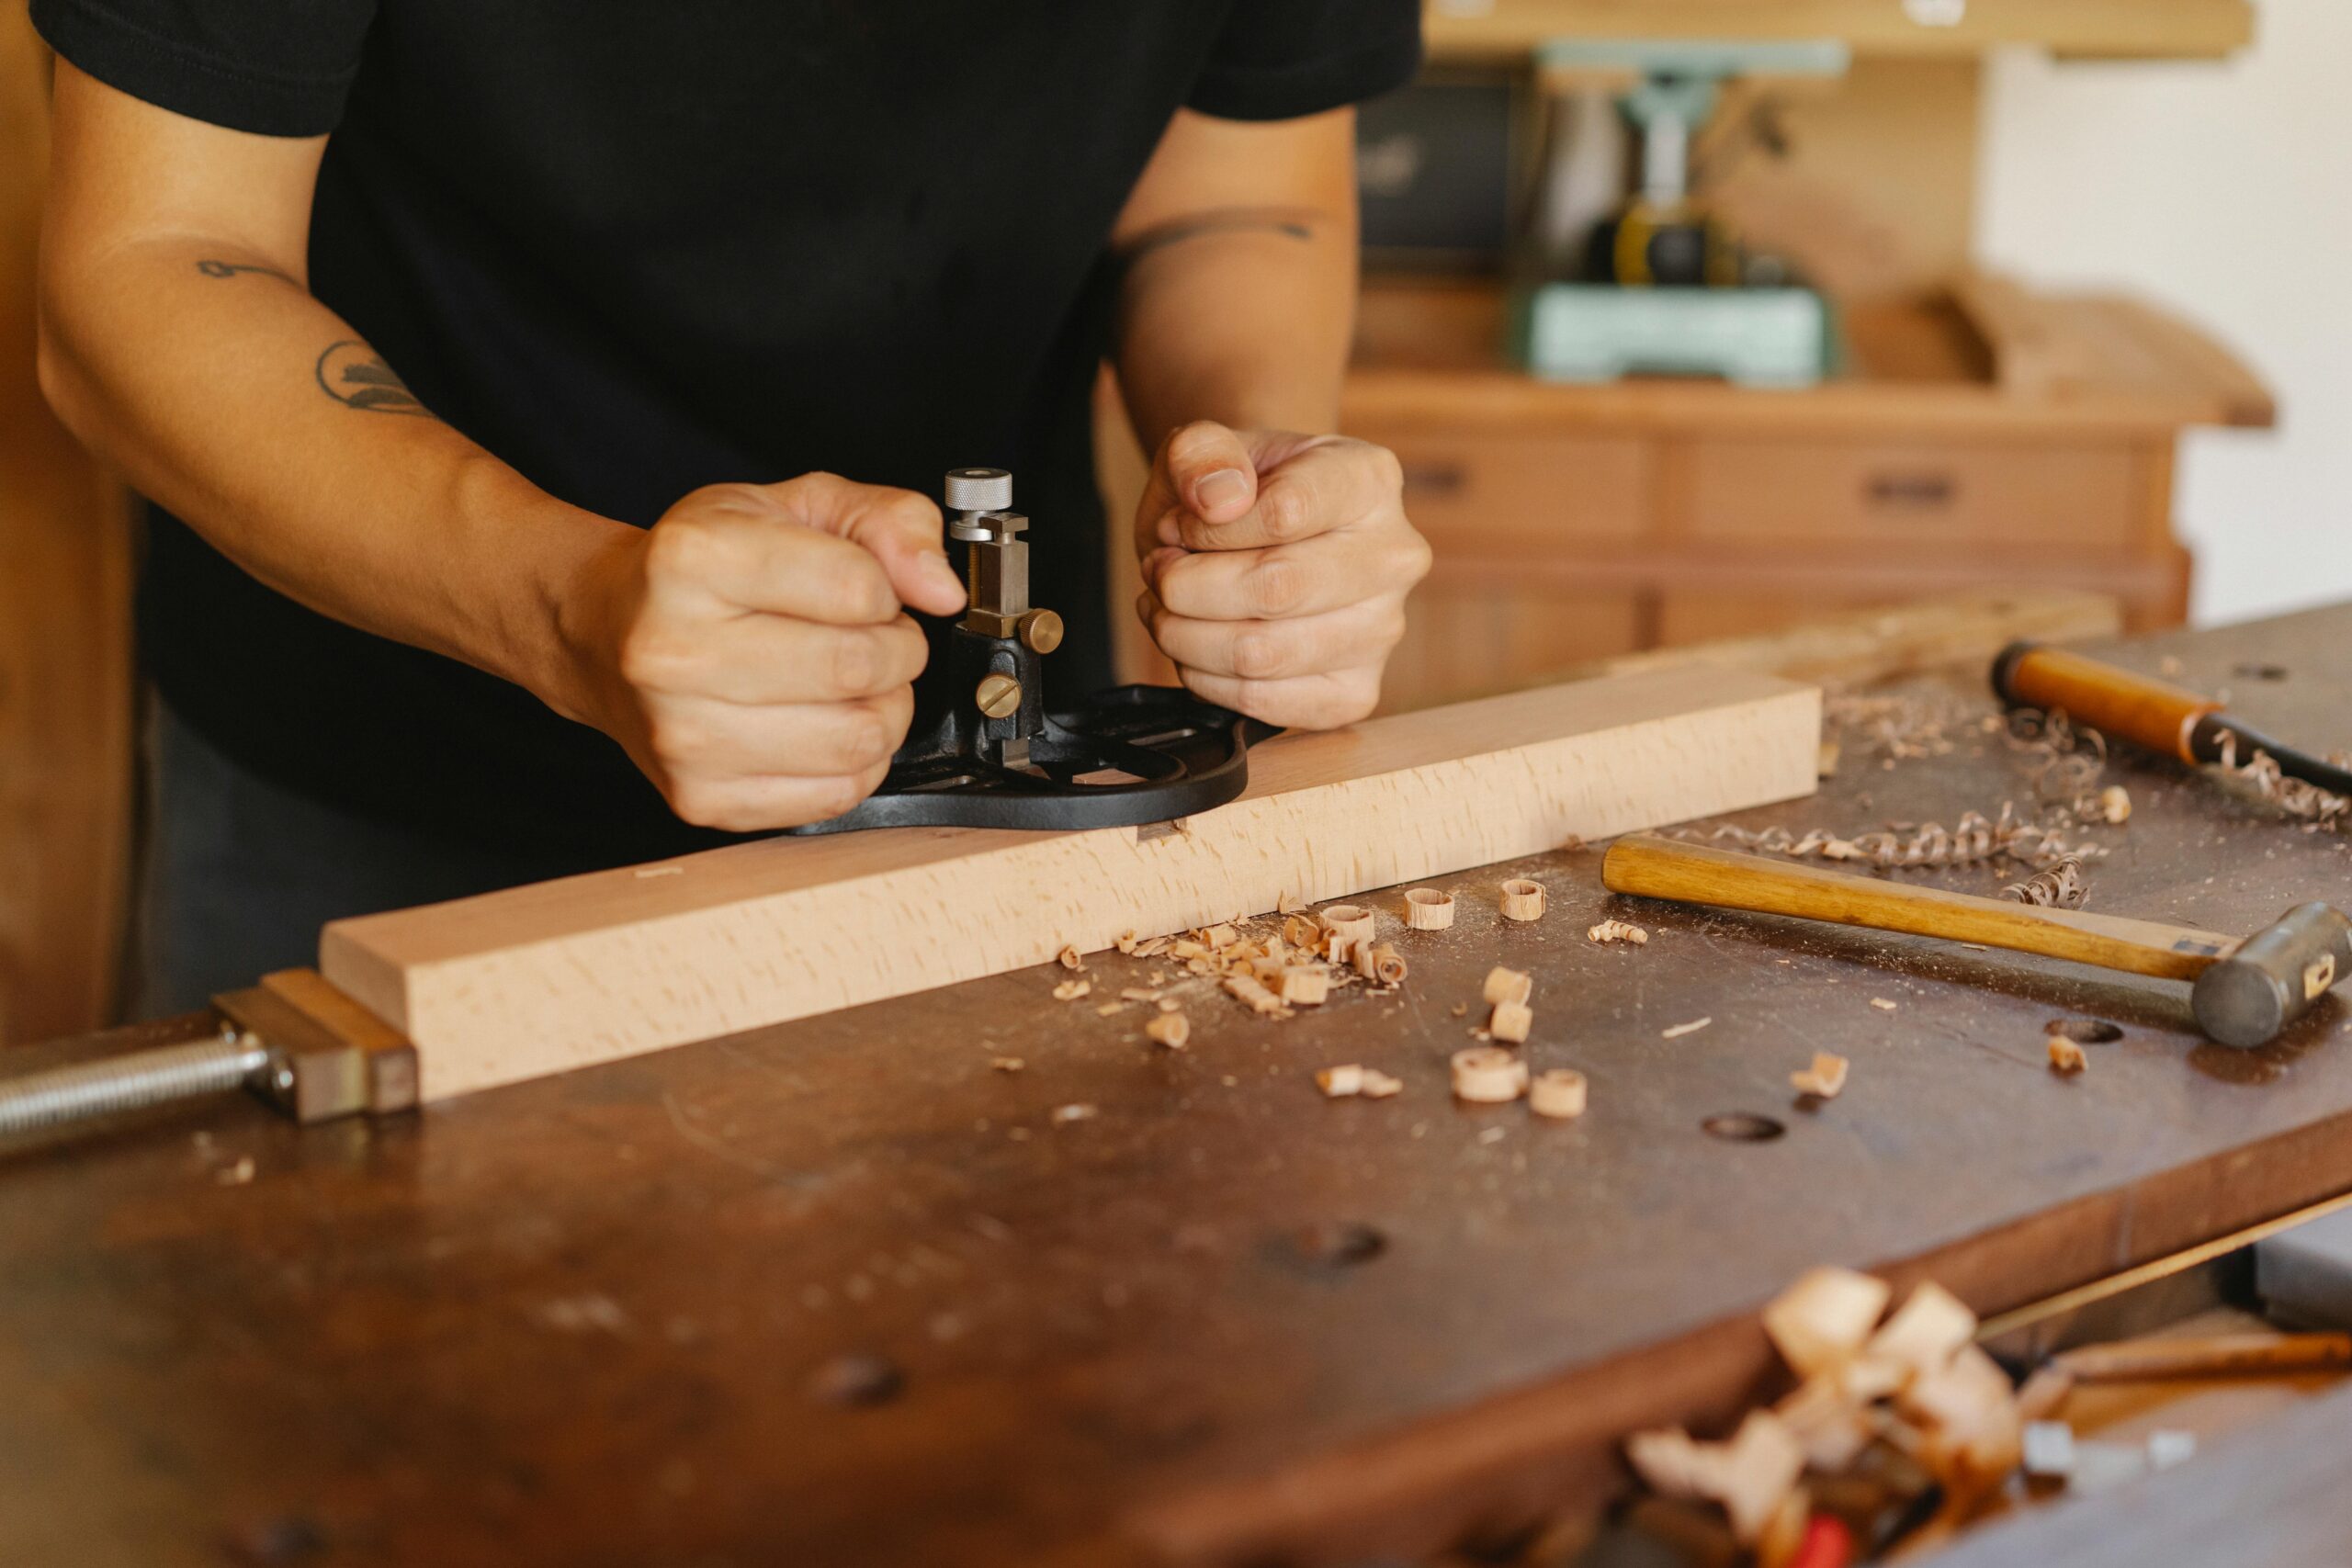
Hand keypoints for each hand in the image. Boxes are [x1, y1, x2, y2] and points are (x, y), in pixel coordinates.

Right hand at [568, 474, 965, 829]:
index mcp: (693, 559)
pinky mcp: (700, 797)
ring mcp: (681, 734)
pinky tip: (824, 726)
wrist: (606, 633)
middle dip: (895, 651)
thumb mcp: (796, 506)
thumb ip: (887, 522)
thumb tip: (940, 588)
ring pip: (857, 739)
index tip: (866, 590)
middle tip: (872, 638)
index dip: (887, 590)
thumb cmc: (704, 570)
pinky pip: (834, 795)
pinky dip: (855, 762)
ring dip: (882, 710)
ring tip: (850, 684)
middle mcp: (672, 650)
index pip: (858, 588)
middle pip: (859, 668)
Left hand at [1133, 422, 1429, 727]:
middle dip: (1187, 586)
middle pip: (1276, 590)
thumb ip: (1202, 453)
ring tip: (1169, 606)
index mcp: (1369, 479)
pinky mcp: (1355, 692)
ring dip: (1184, 634)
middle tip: (1161, 571)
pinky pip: (1264, 704)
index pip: (1285, 512)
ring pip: (1261, 655)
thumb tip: (1219, 501)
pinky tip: (1196, 644)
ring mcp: (1382, 631)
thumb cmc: (1236, 490)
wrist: (1257, 535)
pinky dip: (1205, 679)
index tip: (1181, 524)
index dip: (1207, 528)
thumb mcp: (1205, 448)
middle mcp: (1393, 557)